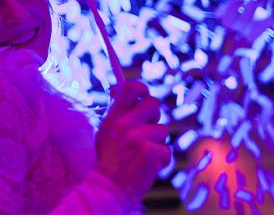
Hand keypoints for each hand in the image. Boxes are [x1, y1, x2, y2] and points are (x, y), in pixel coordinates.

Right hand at [95, 81, 170, 202]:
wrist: (110, 187)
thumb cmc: (110, 158)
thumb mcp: (106, 129)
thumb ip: (116, 110)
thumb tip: (118, 89)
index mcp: (114, 115)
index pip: (131, 87)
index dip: (141, 88)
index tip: (141, 96)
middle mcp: (124, 123)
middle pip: (154, 102)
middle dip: (154, 116)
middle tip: (144, 131)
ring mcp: (137, 137)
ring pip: (163, 129)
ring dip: (157, 142)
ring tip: (141, 154)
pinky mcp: (149, 152)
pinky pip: (166, 150)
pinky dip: (161, 161)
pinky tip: (147, 166)